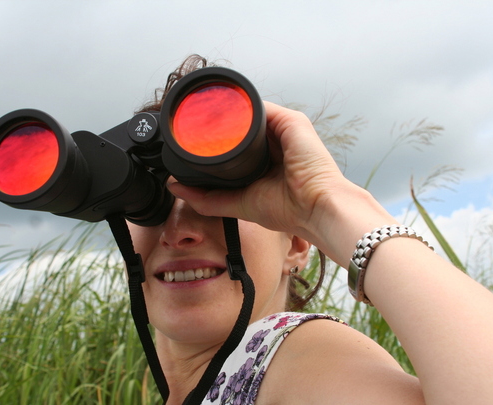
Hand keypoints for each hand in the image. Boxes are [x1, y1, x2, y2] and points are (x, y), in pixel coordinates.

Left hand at [168, 102, 387, 265]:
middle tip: (189, 126)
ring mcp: (284, 129)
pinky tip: (222, 108)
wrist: (316, 208)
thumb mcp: (240, 204)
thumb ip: (208, 198)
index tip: (190, 141)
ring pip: (249, 114)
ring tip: (199, 114)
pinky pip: (261, 107)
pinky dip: (242, 106)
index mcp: (266, 161)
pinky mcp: (291, 121)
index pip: (235, 144)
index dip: (214, 141)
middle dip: (217, 125)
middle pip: (240, 125)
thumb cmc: (288, 210)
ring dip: (226, 112)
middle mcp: (275, 142)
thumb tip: (176, 187)